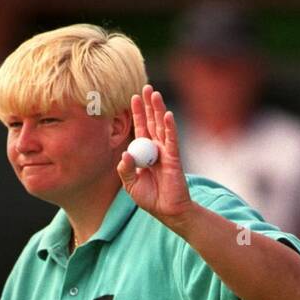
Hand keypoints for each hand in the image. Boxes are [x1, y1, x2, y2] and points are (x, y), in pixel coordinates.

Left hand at [116, 84, 191, 225]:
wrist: (167, 212)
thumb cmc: (150, 199)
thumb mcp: (131, 185)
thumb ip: (125, 170)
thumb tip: (125, 153)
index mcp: (145, 153)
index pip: (141, 128)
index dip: (137, 113)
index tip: (133, 97)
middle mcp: (156, 149)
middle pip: (152, 122)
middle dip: (149, 105)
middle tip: (146, 86)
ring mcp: (166, 152)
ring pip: (161, 126)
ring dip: (158, 109)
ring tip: (155, 93)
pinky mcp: (174, 158)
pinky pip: (171, 139)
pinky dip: (169, 127)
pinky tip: (167, 115)